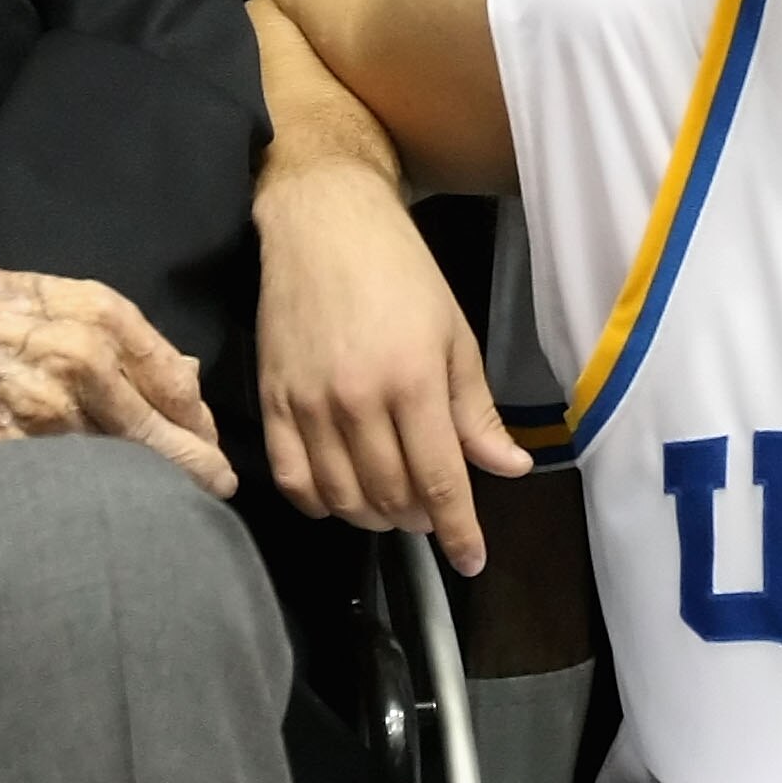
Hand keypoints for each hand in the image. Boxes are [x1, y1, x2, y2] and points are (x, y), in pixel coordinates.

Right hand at [0, 250, 235, 496]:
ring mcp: (30, 406)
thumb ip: (96, 322)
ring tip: (168, 510)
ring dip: (144, 485)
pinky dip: (80, 499)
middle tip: (215, 489)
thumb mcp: (22, 285)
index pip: (165, 366)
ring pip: (112, 457)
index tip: (208, 436)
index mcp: (78, 308)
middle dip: (189, 458)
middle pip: (151, 420)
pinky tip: (96, 517)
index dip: (192, 409)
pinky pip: (52, 482)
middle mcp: (67, 355)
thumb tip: (174, 367)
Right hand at [255, 162, 528, 574]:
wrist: (323, 223)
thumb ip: (477, 411)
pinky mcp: (271, 398)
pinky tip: (338, 497)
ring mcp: (307, 404)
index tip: (471, 559)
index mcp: (412, 382)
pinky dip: (316, 503)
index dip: (458, 530)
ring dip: (371, 517)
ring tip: (391, 506)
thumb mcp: (455, 335)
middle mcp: (357, 401)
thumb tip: (510, 468)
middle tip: (431, 512)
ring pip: (341, 497)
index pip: (439, 481)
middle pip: (389, 496)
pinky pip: (289, 477)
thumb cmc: (401, 272)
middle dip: (417, 519)